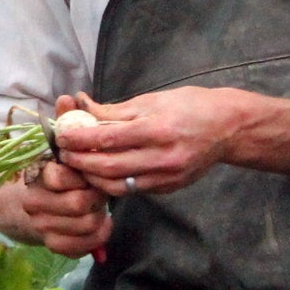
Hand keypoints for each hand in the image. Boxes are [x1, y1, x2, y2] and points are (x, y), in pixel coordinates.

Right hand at [0, 94, 111, 257]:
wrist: (29, 204)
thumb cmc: (55, 171)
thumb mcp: (60, 146)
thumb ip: (66, 122)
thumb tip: (69, 97)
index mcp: (37, 175)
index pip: (59, 176)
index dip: (79, 175)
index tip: (86, 172)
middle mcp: (34, 202)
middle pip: (77, 205)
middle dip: (95, 197)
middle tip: (98, 191)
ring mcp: (42, 225)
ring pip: (84, 226)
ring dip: (99, 216)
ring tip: (98, 207)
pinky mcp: (53, 244)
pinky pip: (81, 246)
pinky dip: (97, 236)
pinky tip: (100, 224)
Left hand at [54, 86, 253, 197]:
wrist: (228, 128)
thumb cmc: (189, 106)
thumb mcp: (151, 100)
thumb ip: (114, 111)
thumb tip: (81, 108)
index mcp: (156, 130)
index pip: (107, 139)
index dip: (79, 139)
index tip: (61, 135)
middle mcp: (162, 157)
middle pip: (108, 167)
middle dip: (80, 162)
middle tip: (64, 154)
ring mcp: (167, 177)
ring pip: (118, 185)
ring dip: (92, 177)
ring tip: (78, 165)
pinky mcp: (170, 188)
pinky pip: (134, 190)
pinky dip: (113, 183)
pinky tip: (101, 173)